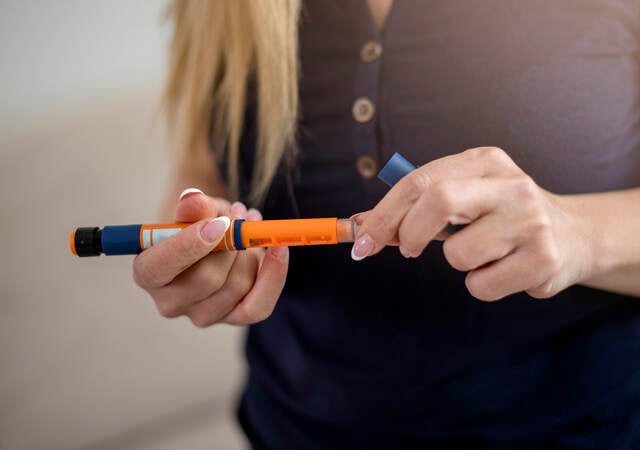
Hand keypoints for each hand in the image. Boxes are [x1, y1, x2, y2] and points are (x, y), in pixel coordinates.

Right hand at [133, 189, 288, 326]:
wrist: (210, 238)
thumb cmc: (195, 222)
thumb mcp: (191, 210)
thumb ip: (191, 207)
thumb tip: (195, 199)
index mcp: (147, 273)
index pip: (159, 268)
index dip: (189, 245)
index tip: (219, 223)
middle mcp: (170, 302)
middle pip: (206, 279)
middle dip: (231, 243)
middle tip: (239, 213)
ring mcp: (201, 315)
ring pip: (236, 286)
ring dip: (251, 250)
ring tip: (250, 223)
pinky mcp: (231, 318)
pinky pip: (258, 307)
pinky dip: (273, 277)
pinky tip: (278, 251)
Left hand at [352, 147, 593, 300]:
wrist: (575, 235)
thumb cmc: (501, 216)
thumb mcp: (464, 197)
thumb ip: (415, 207)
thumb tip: (361, 226)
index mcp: (484, 161)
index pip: (420, 181)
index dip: (384, 214)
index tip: (362, 242)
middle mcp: (511, 185)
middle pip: (438, 201)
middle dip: (410, 233)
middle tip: (408, 249)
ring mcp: (531, 221)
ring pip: (458, 254)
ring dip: (457, 263)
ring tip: (484, 253)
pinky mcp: (544, 259)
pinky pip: (481, 286)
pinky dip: (481, 284)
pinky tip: (504, 269)